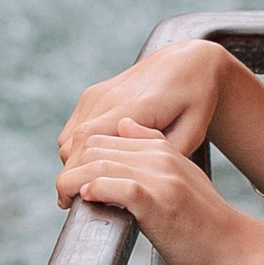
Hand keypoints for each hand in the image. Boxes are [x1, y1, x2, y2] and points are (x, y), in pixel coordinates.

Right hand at [58, 40, 224, 189]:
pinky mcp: (93, 94)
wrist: (186, 62)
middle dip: (73, 174)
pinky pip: (73, 128)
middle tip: (81, 200)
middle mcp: (109, 97)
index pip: (89, 141)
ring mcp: (98, 94)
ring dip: (75, 162)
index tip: (74, 202)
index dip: (76, 173)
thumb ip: (167, 153)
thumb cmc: (195, 99)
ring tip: (92, 184)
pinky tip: (97, 164)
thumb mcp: (194, 129)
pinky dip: (77, 149)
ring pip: (68, 138)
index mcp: (134, 106)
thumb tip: (141, 177)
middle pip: (72, 144)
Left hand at [58, 127, 259, 264]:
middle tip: (64, 195)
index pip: (104, 136)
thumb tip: (124, 127)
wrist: (235, 249)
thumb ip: (153, 150)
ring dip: (72, 183)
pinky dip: (94, 191)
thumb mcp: (182, 176)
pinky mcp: (159, 202)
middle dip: (70, 169)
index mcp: (163, 147)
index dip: (79, 157)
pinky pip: (114, 186)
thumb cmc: (204, 222)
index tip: (73, 182)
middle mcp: (161, 156)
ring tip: (66, 201)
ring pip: (98, 165)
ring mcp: (161, 178)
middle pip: (95, 146)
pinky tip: (88, 201)